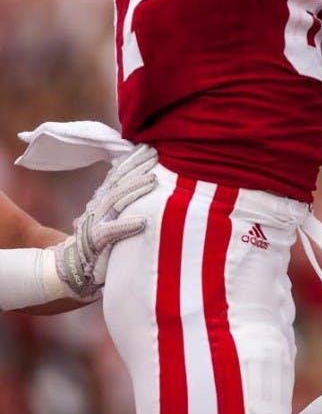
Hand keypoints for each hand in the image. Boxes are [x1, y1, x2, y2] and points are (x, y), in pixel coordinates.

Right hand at [54, 145, 158, 297]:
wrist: (73, 266)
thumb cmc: (99, 239)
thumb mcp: (111, 213)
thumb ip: (123, 197)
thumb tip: (145, 176)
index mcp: (103, 199)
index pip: (118, 175)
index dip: (132, 160)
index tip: (149, 147)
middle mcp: (99, 207)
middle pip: (119, 182)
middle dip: (137, 167)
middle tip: (155, 153)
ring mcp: (96, 222)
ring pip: (116, 201)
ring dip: (134, 189)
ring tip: (152, 179)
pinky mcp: (96, 242)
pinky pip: (111, 232)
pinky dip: (127, 225)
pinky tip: (143, 221)